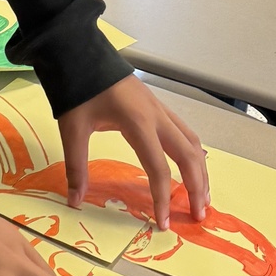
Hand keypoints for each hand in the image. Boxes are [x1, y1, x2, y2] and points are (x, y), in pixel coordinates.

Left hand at [59, 75, 209, 228]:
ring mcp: (161, 109)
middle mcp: (157, 116)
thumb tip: (74, 200)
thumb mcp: (72, 128)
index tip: (162, 223)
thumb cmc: (78, 88)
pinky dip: (194, 153)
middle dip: (197, 187)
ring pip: (193, 143)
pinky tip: (194, 166)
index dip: (162, 198)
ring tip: (203, 196)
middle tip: (198, 215)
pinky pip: (185, 132)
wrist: (81, 52)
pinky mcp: (158, 107)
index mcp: (138, 123)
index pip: (159, 168)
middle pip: (189, 156)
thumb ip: (76, 166)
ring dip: (201, 171)